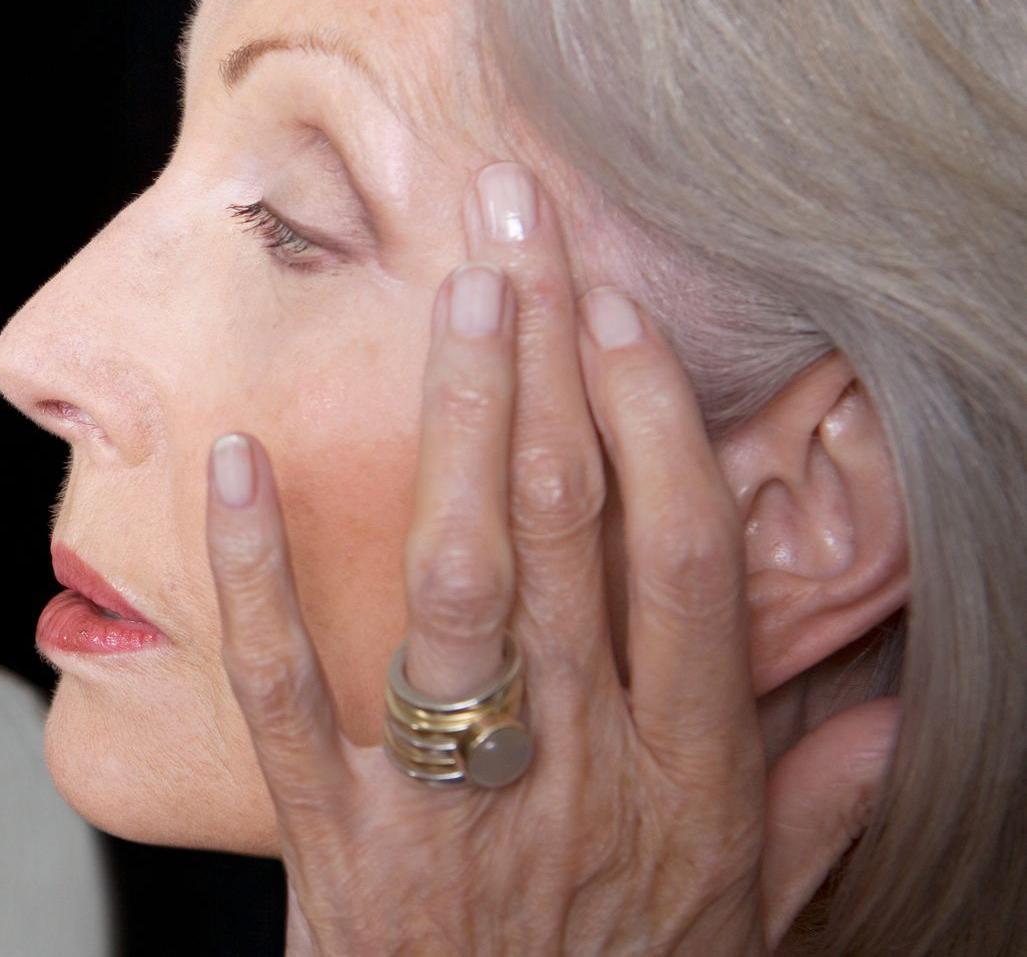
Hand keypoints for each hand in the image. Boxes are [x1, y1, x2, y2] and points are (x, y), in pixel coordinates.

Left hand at [202, 162, 899, 954]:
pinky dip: (255, 574)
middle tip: (513, 227)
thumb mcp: (749, 913)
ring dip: (449, 429)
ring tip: (445, 298)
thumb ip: (818, 803)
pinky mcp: (332, 835)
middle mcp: (571, 763)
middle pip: (562, 533)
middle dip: (541, 366)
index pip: (678, 562)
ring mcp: (446, 796)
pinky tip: (231, 459)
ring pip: (450, 584)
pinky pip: (284, 689)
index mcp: (684, 773)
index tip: (618, 308)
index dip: (653, 424)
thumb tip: (886, 708)